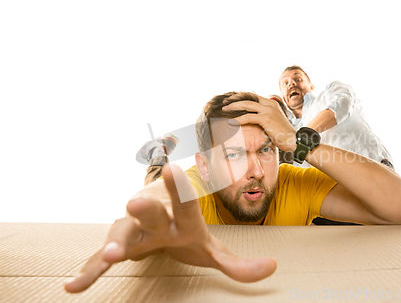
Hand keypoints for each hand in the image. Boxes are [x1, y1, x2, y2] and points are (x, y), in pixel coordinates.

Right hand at [64, 164, 276, 292]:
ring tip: (108, 257)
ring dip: (113, 243)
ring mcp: (132, 233)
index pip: (184, 201)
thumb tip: (273, 268)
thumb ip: (237, 264)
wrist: (155, 227)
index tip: (173, 169)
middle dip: (144, 208)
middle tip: (136, 201)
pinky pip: (99, 262)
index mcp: (181, 219)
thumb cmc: (183, 236)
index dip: (179, 188)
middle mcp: (155, 220)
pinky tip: (72, 287)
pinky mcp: (115, 249)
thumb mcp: (210, 252)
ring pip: (121, 234)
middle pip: (150, 213)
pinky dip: (88, 273)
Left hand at [223, 94, 296, 151]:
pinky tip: (231, 122)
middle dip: (235, 99)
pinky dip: (238, 119)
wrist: (293, 140)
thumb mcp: (273, 122)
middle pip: (248, 97)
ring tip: (224, 109)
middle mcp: (270, 104)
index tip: (231, 100)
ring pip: (247, 105)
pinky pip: (249, 117)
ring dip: (234, 107)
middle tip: (225, 103)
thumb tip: (253, 119)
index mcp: (271, 103)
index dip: (241, 97)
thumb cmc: (283, 134)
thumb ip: (264, 117)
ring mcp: (268, 110)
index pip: (253, 96)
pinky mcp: (266, 118)